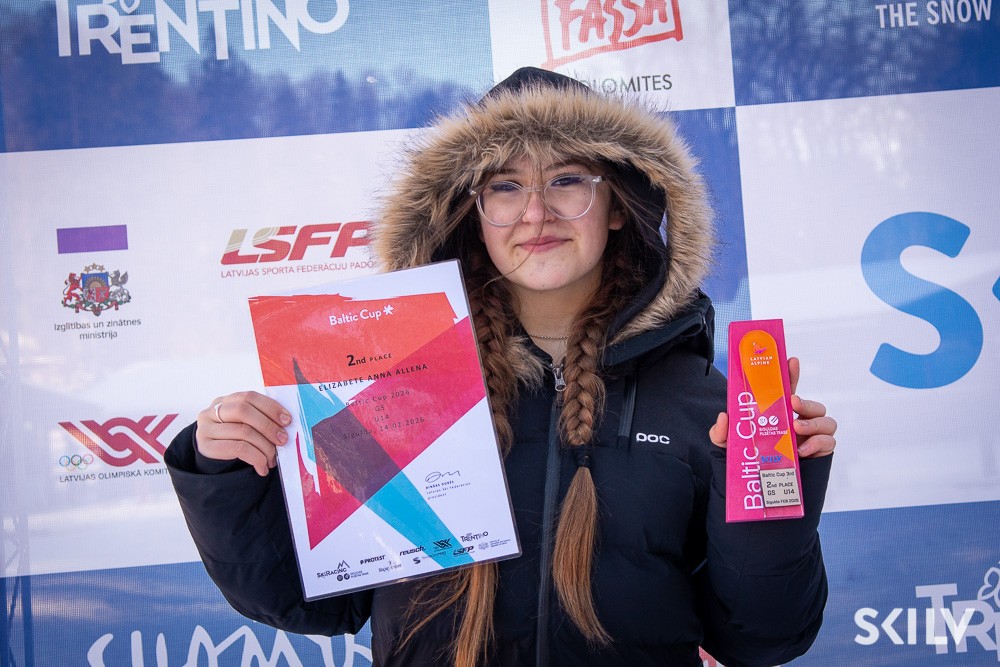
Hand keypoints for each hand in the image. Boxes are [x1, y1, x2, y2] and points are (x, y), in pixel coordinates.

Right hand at [196, 391, 291, 475]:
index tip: (287, 421)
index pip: (249, 397)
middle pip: (244, 411)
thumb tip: (286, 425)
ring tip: (273, 459)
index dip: (271, 407)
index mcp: (225, 400)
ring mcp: (206, 428)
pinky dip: (256, 458)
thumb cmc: (235, 438)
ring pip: (243, 432)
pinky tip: (262, 467)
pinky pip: (238, 449)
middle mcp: (212, 411)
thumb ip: (260, 418)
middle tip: (283, 440)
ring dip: (265, 447)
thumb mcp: (244, 424)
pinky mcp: (206, 447)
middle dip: (268, 426)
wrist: (213, 457)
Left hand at [709, 357, 836, 457]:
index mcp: (779, 413)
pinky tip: (802, 450)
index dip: (792, 374)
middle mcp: (798, 422)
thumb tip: (724, 416)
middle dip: (807, 401)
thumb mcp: (728, 445)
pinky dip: (819, 443)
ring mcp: (811, 437)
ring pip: (826, 421)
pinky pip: (829, 443)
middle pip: (813, 405)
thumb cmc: (748, 460)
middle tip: (793, 402)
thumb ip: (721, 432)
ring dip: (814, 422)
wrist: (758, 488)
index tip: (792, 360)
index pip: (788, 390)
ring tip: (797, 428)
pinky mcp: (819, 453)